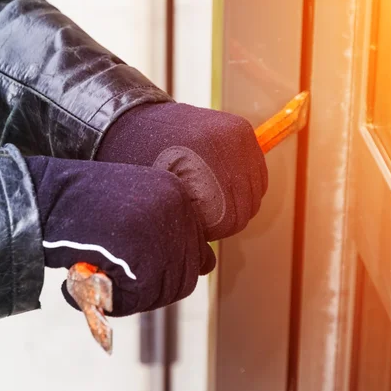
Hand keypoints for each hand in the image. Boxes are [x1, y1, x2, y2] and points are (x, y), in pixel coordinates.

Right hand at [26, 156, 214, 315]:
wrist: (47, 197)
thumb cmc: (83, 204)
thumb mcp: (134, 202)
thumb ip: (164, 227)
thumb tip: (205, 265)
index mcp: (177, 194)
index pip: (197, 250)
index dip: (167, 269)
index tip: (140, 269)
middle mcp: (178, 210)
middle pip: (186, 275)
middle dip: (155, 286)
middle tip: (122, 281)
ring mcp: (164, 233)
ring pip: (165, 290)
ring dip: (136, 295)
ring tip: (106, 278)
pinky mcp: (145, 260)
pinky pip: (140, 299)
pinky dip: (117, 301)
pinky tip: (94, 279)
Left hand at [98, 103, 267, 240]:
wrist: (131, 123)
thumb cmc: (138, 169)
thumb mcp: (157, 205)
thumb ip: (184, 234)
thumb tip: (207, 267)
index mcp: (201, 172)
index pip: (228, 220)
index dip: (211, 229)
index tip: (192, 222)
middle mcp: (224, 150)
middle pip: (245, 207)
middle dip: (225, 216)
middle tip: (202, 211)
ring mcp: (235, 136)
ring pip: (255, 192)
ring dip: (237, 200)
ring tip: (211, 195)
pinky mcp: (240, 129)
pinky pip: (258, 171)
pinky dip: (247, 183)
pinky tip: (224, 183)